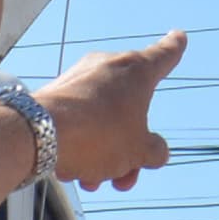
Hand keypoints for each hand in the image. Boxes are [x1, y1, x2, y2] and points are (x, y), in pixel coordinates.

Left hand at [36, 30, 185, 191]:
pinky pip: (77, 120)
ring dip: (103, 154)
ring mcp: (80, 78)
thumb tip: (155, 151)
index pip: (164, 55)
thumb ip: (154, 151)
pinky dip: (80, 145)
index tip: (179, 37)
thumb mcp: (139, 151)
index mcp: (137, 71)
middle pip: (130, 108)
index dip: (175, 48)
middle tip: (127, 177)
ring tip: (94, 182)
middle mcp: (108, 67)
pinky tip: (72, 172)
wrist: (40, 134)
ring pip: (102, 120)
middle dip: (130, 147)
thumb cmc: (98, 136)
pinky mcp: (55, 93)